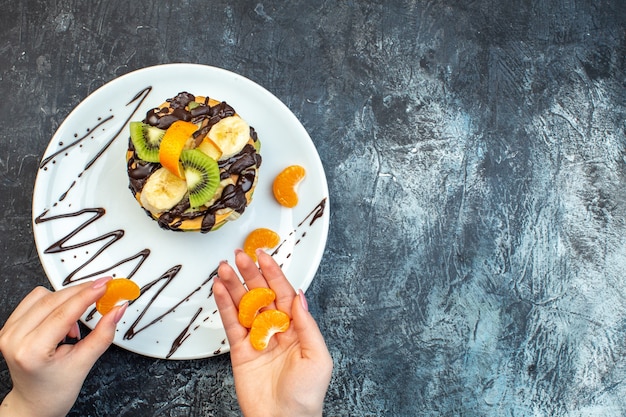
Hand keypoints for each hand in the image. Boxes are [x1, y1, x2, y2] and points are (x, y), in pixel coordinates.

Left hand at [0, 277, 125, 416]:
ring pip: (42, 295)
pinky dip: (53, 303)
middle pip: (53, 299)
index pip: (64, 313)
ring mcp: (8, 331)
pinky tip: (62, 319)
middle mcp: (14, 338)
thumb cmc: (54, 391)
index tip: (105, 285)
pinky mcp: (9, 326)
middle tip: (102, 290)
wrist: (35, 402)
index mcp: (31, 351)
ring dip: (66, 299)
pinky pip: (33, 300)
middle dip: (81, 292)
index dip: (87, 295)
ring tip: (75, 323)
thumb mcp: (84, 363)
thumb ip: (103, 333)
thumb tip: (117, 310)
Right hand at [214, 249, 332, 416]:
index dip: (273, 273)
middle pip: (261, 294)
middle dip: (250, 273)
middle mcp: (276, 329)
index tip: (264, 256)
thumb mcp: (317, 356)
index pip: (283, 293)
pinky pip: (231, 323)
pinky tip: (219, 289)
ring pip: (243, 305)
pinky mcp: (240, 350)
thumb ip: (307, 325)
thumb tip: (299, 297)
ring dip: (233, 285)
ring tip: (225, 267)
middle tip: (240, 256)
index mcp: (296, 327)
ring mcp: (257, 338)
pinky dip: (224, 305)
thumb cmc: (306, 395)